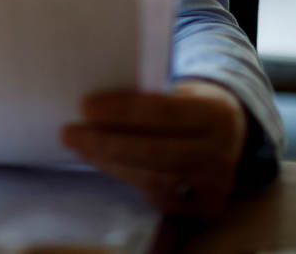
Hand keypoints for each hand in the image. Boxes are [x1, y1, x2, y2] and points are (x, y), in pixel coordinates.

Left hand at [61, 80, 246, 216]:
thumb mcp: (178, 89)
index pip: (164, 111)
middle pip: (154, 151)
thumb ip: (148, 94)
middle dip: (106, 142)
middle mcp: (221, 152)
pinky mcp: (205, 206)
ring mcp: (215, 184)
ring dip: (109, 162)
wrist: (228, 133)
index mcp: (217, 113)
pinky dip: (127, 178)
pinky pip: (157, 195)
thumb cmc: (188, 103)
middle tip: (68, 133)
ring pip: (152, 177)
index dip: (123, 110)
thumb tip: (92, 97)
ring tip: (80, 147)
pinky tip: (104, 164)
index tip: (85, 106)